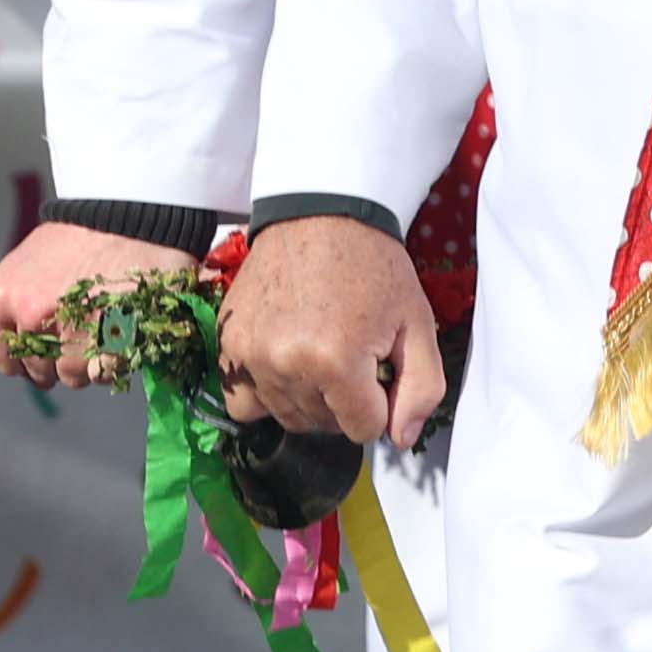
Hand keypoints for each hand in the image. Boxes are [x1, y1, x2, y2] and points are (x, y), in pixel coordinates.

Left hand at [0, 220, 197, 388]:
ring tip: (105, 326)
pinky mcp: (108, 339)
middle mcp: (28, 316)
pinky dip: (113, 361)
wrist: (130, 208)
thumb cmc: (82, 233)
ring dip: (89, 361)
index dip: (29, 358)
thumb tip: (27, 345)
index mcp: (1, 297)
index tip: (47, 350)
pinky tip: (121, 332)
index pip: (6, 358)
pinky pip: (104, 372)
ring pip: (73, 375)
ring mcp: (69, 330)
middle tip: (82, 331)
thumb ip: (20, 302)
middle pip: (40, 370)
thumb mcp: (30, 261)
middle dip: (60, 359)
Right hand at [224, 215, 446, 447]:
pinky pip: (243, 401)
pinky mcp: (229, 344)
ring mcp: (251, 356)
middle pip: (324, 426)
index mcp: (337, 362)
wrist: (321, 212)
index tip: (377, 367)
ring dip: (308, 399)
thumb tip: (400, 439)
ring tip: (321, 351)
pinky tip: (285, 362)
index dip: (379, 403)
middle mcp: (287, 364)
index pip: (364, 430)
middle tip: (352, 352)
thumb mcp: (417, 322)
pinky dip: (264, 392)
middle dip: (346, 402)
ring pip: (287, 417)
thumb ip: (422, 389)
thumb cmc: (373, 265)